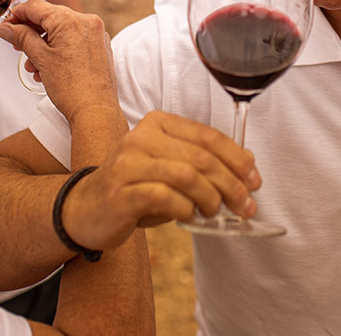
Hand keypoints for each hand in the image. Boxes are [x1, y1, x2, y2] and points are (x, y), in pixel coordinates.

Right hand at [0, 0, 116, 116]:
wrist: (95, 111)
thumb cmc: (71, 87)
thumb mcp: (40, 58)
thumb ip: (21, 37)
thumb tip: (6, 27)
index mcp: (71, 20)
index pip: (36, 7)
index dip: (17, 15)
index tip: (6, 27)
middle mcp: (88, 21)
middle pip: (49, 17)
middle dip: (30, 32)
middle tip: (16, 47)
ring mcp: (96, 34)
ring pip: (61, 31)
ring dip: (43, 45)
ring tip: (33, 66)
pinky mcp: (100, 47)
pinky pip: (74, 40)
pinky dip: (58, 49)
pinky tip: (48, 69)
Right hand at [59, 110, 262, 250]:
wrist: (85, 210)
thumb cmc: (136, 188)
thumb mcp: (172, 169)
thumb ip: (205, 162)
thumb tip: (249, 161)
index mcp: (157, 124)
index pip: (207, 136)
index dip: (237, 158)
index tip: (255, 180)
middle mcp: (141, 137)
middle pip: (200, 157)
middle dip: (231, 184)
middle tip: (246, 205)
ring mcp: (127, 164)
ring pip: (185, 175)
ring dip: (210, 198)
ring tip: (214, 212)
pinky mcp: (120, 192)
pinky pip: (164, 197)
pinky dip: (185, 208)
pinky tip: (189, 216)